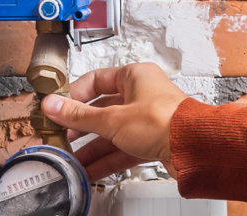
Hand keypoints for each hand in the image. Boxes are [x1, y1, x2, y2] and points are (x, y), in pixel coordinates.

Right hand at [41, 62, 188, 179]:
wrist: (193, 147)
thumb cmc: (164, 122)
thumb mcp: (112, 119)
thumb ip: (79, 115)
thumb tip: (53, 105)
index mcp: (134, 77)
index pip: (96, 80)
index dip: (74, 95)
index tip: (58, 108)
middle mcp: (141, 95)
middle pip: (103, 110)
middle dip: (81, 127)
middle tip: (61, 136)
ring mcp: (147, 119)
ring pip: (112, 132)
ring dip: (91, 147)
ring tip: (71, 159)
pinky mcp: (152, 141)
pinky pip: (123, 148)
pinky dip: (107, 159)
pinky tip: (90, 169)